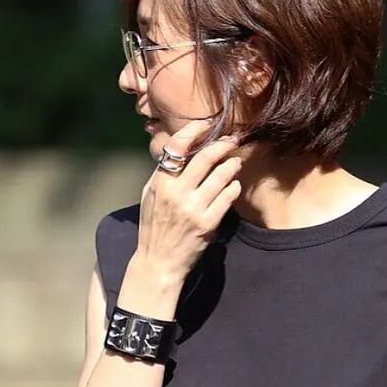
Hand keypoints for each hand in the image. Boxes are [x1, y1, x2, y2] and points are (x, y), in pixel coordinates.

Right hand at [134, 118, 243, 285]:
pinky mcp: (208, 224)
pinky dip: (233, 188)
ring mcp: (193, 209)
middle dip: (222, 145)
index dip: (193, 131)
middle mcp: (176, 194)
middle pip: (204, 158)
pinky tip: (234, 185)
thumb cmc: (154, 226)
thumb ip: (165, 173)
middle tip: (232, 140)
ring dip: (231, 165)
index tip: (206, 124)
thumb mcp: (150, 195)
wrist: (159, 262)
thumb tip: (183, 149)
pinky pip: (226, 198)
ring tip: (236, 161)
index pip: (177, 147)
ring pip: (220, 177)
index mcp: (160, 183)